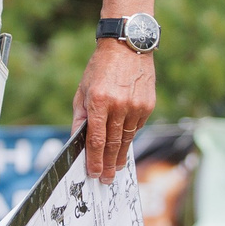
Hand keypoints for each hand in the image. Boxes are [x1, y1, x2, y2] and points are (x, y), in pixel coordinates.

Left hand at [72, 41, 155, 180]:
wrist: (127, 46)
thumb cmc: (100, 68)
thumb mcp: (82, 90)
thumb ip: (80, 117)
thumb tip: (76, 142)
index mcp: (99, 101)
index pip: (95, 139)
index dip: (94, 160)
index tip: (93, 173)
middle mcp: (119, 106)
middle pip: (112, 144)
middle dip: (108, 165)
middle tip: (106, 179)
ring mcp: (136, 106)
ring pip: (127, 139)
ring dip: (120, 156)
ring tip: (115, 168)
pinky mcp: (148, 106)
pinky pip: (136, 128)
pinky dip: (129, 137)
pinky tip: (124, 144)